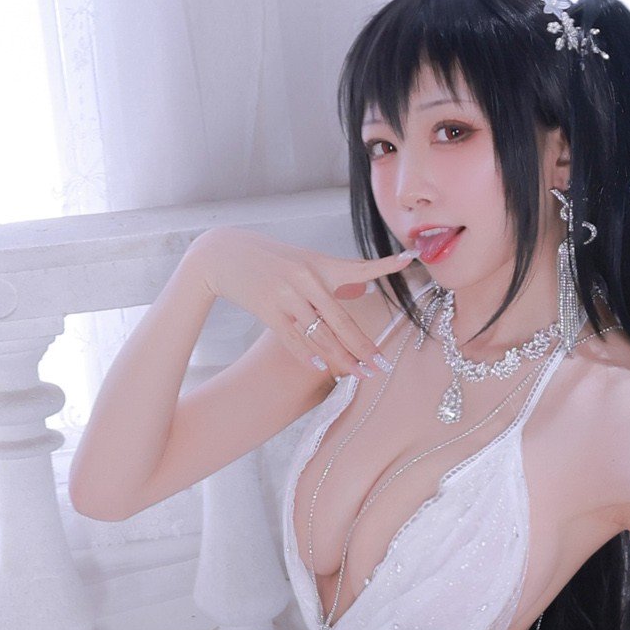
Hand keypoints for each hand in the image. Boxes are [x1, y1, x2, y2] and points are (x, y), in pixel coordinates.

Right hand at [188, 230, 416, 379]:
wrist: (222, 254)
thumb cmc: (267, 258)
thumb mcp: (303, 260)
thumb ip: (335, 277)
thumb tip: (365, 288)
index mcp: (319, 265)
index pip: (358, 267)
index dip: (384, 266)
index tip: (408, 260)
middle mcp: (306, 280)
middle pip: (341, 320)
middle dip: (363, 346)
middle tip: (382, 367)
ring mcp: (286, 296)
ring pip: (320, 334)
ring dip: (341, 358)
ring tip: (359, 375)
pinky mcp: (267, 310)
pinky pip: (291, 337)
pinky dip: (305, 352)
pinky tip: (319, 366)